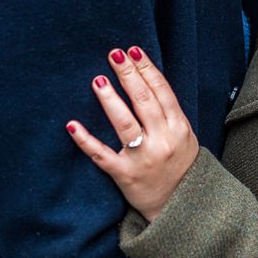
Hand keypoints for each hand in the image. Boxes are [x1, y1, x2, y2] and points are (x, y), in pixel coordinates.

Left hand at [66, 46, 198, 220]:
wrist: (183, 207)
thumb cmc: (180, 165)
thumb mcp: (184, 136)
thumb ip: (168, 112)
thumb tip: (145, 79)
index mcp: (178, 127)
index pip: (162, 91)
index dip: (147, 69)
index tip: (133, 50)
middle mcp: (162, 141)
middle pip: (144, 101)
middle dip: (128, 75)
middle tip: (114, 54)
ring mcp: (143, 159)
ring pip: (125, 124)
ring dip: (110, 100)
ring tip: (98, 79)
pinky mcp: (125, 175)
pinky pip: (102, 156)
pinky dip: (86, 141)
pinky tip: (73, 125)